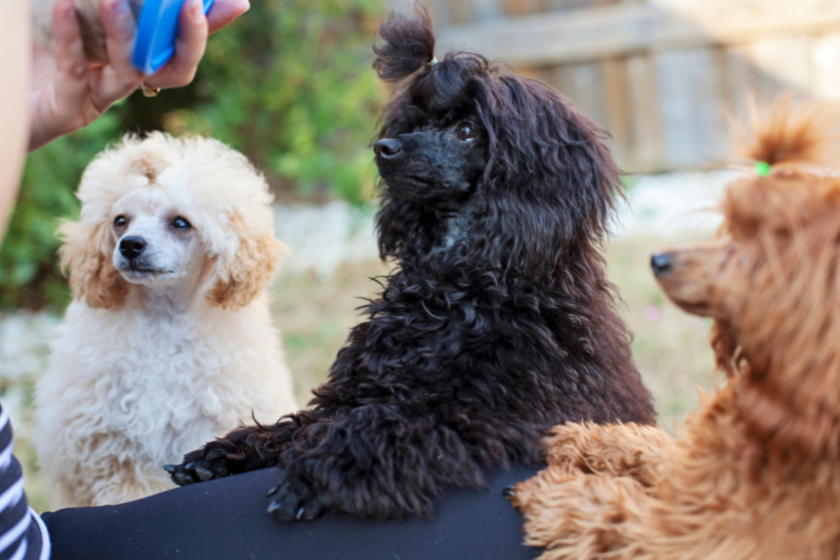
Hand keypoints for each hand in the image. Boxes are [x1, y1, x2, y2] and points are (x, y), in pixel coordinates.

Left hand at [28, 0, 248, 151]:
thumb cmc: (32, 44)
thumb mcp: (77, 11)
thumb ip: (119, 1)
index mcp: (135, 55)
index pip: (185, 44)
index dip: (211, 25)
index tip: (234, 1)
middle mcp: (125, 79)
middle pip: (176, 69)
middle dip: (189, 39)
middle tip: (190, 2)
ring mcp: (99, 96)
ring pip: (131, 72)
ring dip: (127, 35)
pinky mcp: (68, 109)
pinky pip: (77, 72)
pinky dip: (71, 37)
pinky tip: (64, 5)